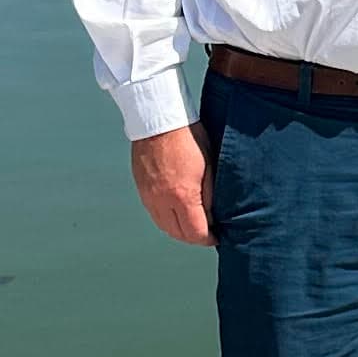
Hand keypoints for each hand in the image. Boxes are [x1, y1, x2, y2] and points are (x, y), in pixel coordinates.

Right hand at [130, 125, 214, 244]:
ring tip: (192, 223)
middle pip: (177, 234)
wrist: (159, 118)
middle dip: (194, 237)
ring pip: (163, 225)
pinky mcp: (141, 187)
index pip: (195, 233)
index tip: (216, 236)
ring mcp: (148, 195)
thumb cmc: (188, 137)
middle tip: (206, 232)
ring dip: (178, 229)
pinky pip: (153, 212)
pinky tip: (175, 211)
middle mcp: (162, 200)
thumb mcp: (210, 166)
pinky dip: (165, 218)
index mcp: (182, 196)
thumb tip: (212, 216)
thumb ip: (209, 195)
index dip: (208, 239)